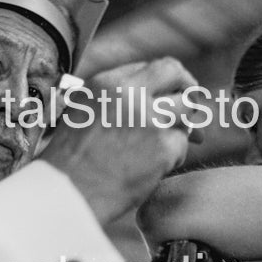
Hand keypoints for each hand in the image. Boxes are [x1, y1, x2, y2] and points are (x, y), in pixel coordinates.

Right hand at [39, 58, 200, 225]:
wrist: (68, 193)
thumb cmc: (70, 163)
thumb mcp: (81, 114)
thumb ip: (114, 100)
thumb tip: (154, 99)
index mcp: (107, 83)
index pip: (153, 67)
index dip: (169, 82)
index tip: (174, 94)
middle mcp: (129, 93)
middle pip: (176, 75)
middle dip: (189, 91)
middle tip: (193, 108)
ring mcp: (148, 118)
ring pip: (185, 111)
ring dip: (180, 129)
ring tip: (162, 150)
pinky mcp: (162, 146)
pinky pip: (182, 144)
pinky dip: (174, 158)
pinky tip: (153, 170)